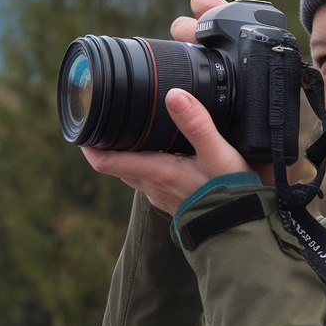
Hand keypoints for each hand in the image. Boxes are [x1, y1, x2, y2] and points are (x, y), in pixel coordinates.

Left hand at [81, 0, 263, 214]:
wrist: (243, 231)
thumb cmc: (231, 194)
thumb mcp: (218, 153)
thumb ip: (196, 123)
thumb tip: (173, 94)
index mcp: (155, 171)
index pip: (105, 161)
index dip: (88, 144)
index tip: (82, 124)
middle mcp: (152, 186)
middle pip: (118, 162)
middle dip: (109, 142)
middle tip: (108, 117)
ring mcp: (163, 196)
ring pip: (135, 172)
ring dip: (130, 153)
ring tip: (136, 130)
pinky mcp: (176, 201)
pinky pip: (153, 180)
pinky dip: (150, 164)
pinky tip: (167, 153)